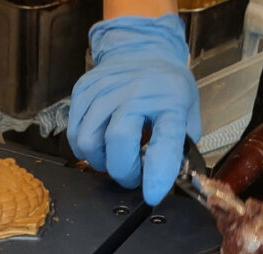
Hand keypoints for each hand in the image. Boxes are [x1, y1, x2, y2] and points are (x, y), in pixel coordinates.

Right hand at [66, 14, 200, 205]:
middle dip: (123, 171)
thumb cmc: (165, 87)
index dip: (158, 172)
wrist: (142, 49)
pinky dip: (86, 149)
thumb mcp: (188, 112)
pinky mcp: (83, 92)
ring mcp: (105, 90)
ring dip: (101, 161)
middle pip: (118, 141)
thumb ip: (180, 146)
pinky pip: (74, 134)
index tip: (152, 195)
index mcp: (170, 101)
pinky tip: (100, 141)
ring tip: (114, 154)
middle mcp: (136, 92)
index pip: (166, 140)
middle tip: (132, 175)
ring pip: (89, 143)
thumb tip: (169, 178)